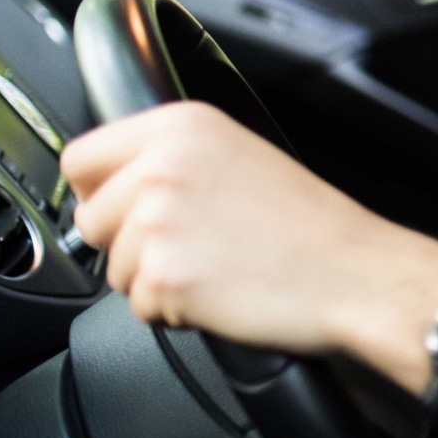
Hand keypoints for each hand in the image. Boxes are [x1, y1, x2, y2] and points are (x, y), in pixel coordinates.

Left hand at [62, 102, 437, 390]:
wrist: (356, 272)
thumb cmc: (312, 226)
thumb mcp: (242, 156)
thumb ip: (174, 158)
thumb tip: (117, 185)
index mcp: (181, 126)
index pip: (81, 158)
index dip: (99, 191)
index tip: (122, 209)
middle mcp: (161, 166)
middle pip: (91, 219)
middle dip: (128, 244)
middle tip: (192, 247)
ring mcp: (158, 222)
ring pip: (114, 268)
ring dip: (154, 280)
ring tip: (216, 267)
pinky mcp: (164, 276)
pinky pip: (139, 306)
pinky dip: (174, 311)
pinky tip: (221, 292)